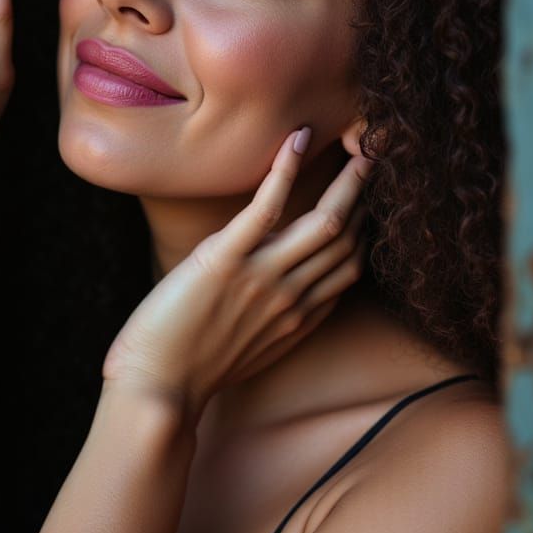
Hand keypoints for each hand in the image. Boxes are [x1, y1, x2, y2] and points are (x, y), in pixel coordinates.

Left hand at [102, 129, 371, 421]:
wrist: (155, 393)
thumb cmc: (190, 371)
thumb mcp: (250, 347)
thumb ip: (273, 315)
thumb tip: (276, 285)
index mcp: (298, 317)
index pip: (350, 265)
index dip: (366, 227)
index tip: (369, 197)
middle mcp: (291, 296)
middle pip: (348, 241)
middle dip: (367, 198)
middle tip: (378, 157)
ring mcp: (261, 277)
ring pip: (324, 223)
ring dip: (349, 182)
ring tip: (362, 144)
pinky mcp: (224, 260)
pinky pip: (267, 208)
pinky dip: (286, 170)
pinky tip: (297, 139)